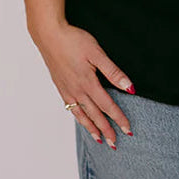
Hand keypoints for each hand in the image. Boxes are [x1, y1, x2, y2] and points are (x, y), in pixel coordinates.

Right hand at [32, 20, 134, 146]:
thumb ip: (113, 72)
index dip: (119, 119)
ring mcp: (67, 89)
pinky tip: (81, 120)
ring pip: (81, 114)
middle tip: (115, 144)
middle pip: (95, 115)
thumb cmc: (73, 40)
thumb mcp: (97, 54)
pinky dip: (78, 117)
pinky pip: (71, 107)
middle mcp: (77, 90)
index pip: (108, 106)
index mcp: (88, 83)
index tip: (128, 130)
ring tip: (99, 140)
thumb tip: (130, 88)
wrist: (49, 35)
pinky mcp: (60, 86)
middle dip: (106, 130)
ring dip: (91, 128)